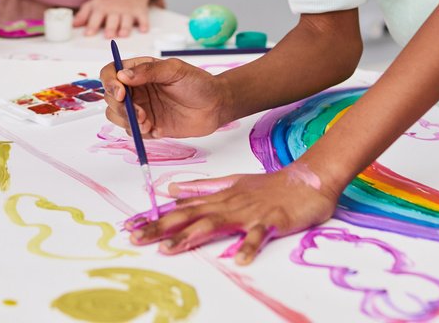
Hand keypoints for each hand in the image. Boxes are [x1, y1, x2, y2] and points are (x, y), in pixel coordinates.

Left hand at [75, 0, 150, 35]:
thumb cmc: (109, 2)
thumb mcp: (94, 5)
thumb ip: (83, 15)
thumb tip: (73, 25)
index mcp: (102, 8)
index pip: (95, 17)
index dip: (91, 25)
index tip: (88, 34)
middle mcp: (115, 10)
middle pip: (112, 19)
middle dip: (110, 27)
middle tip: (107, 35)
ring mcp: (128, 11)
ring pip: (127, 20)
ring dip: (125, 27)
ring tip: (122, 35)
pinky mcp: (140, 12)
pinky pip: (143, 18)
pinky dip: (144, 24)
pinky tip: (144, 30)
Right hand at [101, 56, 227, 138]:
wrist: (215, 106)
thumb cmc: (198, 83)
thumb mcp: (175, 70)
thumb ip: (149, 70)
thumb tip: (123, 75)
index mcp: (139, 71)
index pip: (111, 72)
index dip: (109, 83)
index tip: (121, 93)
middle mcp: (136, 89)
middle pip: (109, 97)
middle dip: (120, 107)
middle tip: (139, 113)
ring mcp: (140, 108)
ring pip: (116, 116)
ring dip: (128, 121)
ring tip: (148, 122)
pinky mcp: (148, 125)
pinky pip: (133, 132)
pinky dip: (141, 133)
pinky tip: (158, 129)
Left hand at [127, 163, 337, 263]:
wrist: (306, 180)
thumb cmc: (270, 186)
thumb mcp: (232, 183)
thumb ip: (202, 188)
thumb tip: (171, 189)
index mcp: (219, 198)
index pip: (182, 209)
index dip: (156, 219)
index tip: (132, 227)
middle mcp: (229, 205)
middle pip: (190, 217)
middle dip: (162, 229)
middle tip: (137, 239)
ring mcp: (249, 213)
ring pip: (216, 224)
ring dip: (192, 236)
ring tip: (171, 250)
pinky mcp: (271, 221)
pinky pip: (259, 235)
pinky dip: (249, 246)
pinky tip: (239, 259)